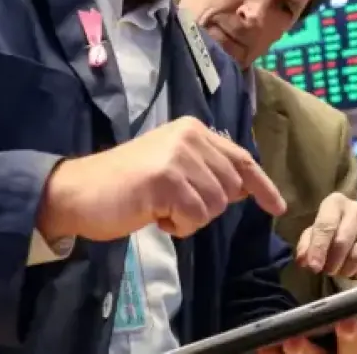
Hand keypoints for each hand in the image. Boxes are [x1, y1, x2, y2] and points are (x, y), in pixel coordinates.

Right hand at [37, 116, 286, 239]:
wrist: (78, 191)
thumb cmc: (125, 184)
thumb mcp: (173, 167)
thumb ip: (208, 170)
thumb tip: (246, 188)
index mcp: (194, 129)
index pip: (241, 159)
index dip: (262, 186)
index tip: (278, 206)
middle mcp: (190, 136)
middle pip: (230, 189)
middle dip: (206, 206)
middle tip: (172, 202)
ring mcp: (178, 157)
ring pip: (215, 206)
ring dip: (190, 218)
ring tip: (159, 206)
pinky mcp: (166, 180)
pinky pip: (195, 218)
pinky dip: (178, 226)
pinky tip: (154, 214)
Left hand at [297, 193, 356, 278]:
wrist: (356, 228)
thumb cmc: (330, 231)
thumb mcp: (313, 234)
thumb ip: (306, 246)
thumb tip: (305, 260)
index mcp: (335, 202)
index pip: (326, 226)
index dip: (318, 249)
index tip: (314, 267)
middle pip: (343, 241)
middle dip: (332, 262)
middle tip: (328, 271)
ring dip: (347, 269)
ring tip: (341, 271)